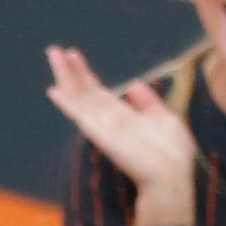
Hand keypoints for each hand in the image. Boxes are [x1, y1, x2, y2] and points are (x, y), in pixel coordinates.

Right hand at [43, 46, 197, 210]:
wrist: (171, 175)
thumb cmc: (172, 154)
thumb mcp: (165, 119)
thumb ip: (148, 103)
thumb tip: (133, 85)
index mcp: (123, 117)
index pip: (98, 92)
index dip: (86, 75)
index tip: (74, 55)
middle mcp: (109, 121)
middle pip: (84, 91)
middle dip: (70, 70)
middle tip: (54, 50)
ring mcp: (104, 127)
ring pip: (79, 97)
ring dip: (66, 76)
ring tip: (53, 54)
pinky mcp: (102, 135)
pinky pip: (81, 116)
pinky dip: (67, 103)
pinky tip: (54, 90)